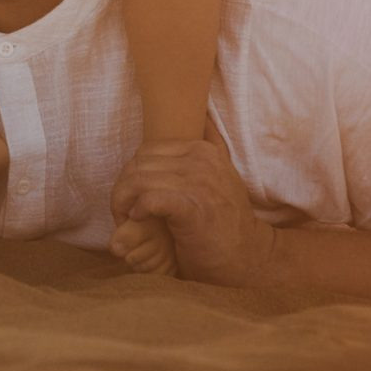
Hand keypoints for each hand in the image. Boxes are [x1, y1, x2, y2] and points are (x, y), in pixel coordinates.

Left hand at [110, 140, 273, 287]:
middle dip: (123, 188)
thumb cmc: (225, 223)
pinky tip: (138, 220)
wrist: (248, 259)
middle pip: (138, 163)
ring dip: (123, 202)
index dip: (132, 173)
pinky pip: (148, 198)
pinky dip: (136, 209)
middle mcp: (202, 160)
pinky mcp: (193, 207)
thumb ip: (212, 146)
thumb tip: (203, 112)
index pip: (147, 150)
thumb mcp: (222, 176)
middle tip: (122, 211)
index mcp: (204, 149)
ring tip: (126, 219)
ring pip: (138, 180)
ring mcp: (199, 182)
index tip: (131, 197)